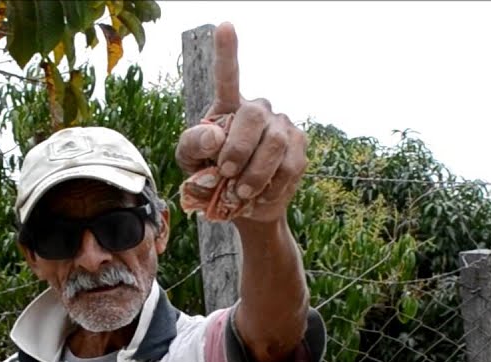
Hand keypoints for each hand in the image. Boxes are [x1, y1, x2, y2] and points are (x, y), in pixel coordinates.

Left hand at [176, 23, 306, 224]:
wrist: (244, 205)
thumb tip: (214, 136)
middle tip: (226, 172)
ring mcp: (283, 126)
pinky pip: (289, 165)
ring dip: (255, 173)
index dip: (227, 51)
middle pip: (252, 116)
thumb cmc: (213, 176)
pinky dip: (271, 186)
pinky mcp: (299, 148)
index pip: (228, 75)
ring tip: (242, 191)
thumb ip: (193, 145)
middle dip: (238, 148)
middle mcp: (259, 110)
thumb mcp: (190, 163)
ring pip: (274, 144)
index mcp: (229, 106)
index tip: (225, 26)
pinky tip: (261, 194)